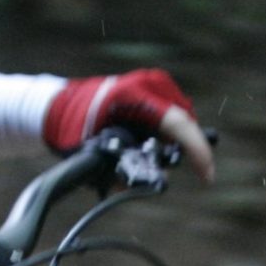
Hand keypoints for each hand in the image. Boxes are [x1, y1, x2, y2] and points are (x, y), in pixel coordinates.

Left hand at [42, 68, 215, 182]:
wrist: (58, 106)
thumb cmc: (72, 127)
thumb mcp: (94, 151)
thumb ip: (121, 167)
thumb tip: (145, 183)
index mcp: (135, 95)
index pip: (179, 124)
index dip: (197, 151)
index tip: (206, 176)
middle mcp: (149, 83)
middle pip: (183, 123)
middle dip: (182, 149)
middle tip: (166, 169)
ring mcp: (152, 83)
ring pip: (178, 120)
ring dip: (172, 141)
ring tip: (150, 155)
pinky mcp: (151, 88)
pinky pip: (169, 115)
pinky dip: (164, 133)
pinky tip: (148, 143)